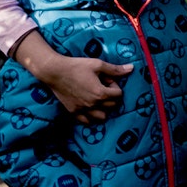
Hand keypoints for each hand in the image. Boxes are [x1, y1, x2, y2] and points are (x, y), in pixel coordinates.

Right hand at [14, 32, 130, 122]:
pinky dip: (91, 116)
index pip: (119, 95)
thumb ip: (115, 70)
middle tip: (102, 86)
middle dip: (111, 97)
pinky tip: (89, 107)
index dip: (115, 86)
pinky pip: (86, 121)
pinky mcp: (73, 112)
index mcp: (100, 93)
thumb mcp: (98, 65)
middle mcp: (93, 104)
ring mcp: (82, 110)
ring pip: (101, 117)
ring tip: (98, 98)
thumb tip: (132, 68)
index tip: (107, 80)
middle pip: (112, 106)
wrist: (54, 72)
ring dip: (104, 109)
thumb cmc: (77, 66)